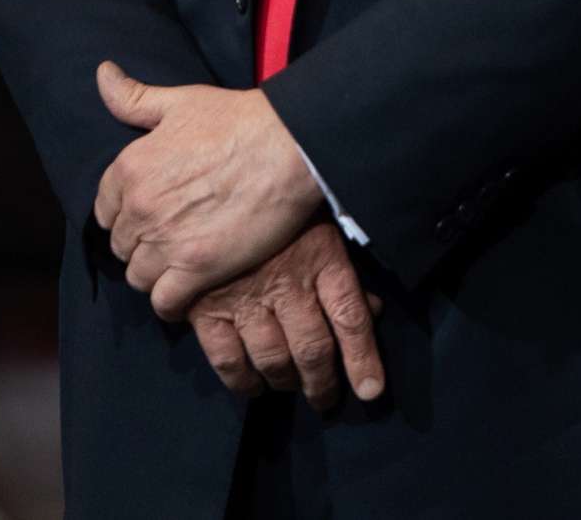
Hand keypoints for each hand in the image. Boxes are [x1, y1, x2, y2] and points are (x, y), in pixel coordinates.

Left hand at [92, 61, 323, 317]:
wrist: (288, 147)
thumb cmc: (239, 120)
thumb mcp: (181, 101)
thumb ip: (134, 97)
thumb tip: (101, 73)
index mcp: (128, 168)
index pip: (104, 210)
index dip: (125, 214)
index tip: (149, 215)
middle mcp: (139, 208)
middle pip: (121, 245)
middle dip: (141, 244)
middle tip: (169, 240)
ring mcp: (165, 241)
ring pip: (138, 275)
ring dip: (154, 274)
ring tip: (178, 266)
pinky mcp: (196, 269)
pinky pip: (164, 302)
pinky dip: (170, 304)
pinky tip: (184, 295)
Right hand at [190, 222, 386, 409]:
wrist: (214, 182)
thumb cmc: (280, 206)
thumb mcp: (322, 226)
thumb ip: (345, 272)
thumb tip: (374, 310)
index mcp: (321, 257)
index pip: (350, 317)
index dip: (363, 359)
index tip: (370, 390)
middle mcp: (286, 282)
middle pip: (312, 349)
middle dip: (322, 383)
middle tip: (325, 399)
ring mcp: (244, 297)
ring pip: (273, 359)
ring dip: (285, 383)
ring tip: (290, 388)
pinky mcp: (206, 307)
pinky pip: (226, 359)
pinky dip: (240, 381)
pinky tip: (251, 386)